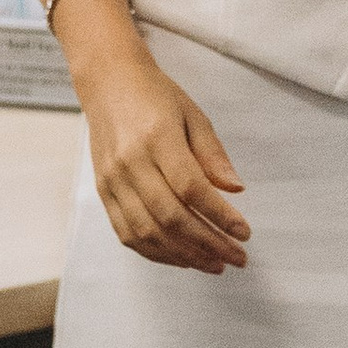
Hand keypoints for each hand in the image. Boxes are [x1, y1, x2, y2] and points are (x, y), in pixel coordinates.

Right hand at [76, 35, 250, 271]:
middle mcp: (130, 163)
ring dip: (184, 255)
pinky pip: (128, 233)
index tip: (244, 232)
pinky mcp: (104, 193)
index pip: (191, 188)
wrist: (109, 84)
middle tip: (237, 258)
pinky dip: (156, 252)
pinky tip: (182, 257)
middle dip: (208, 243)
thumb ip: (213, 154)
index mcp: (157, 137)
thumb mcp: (193, 114)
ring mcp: (112, 181)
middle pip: (171, 216)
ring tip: (214, 263)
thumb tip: (236, 190)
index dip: (219, 215)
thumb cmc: (156, 97)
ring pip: (148, 232)